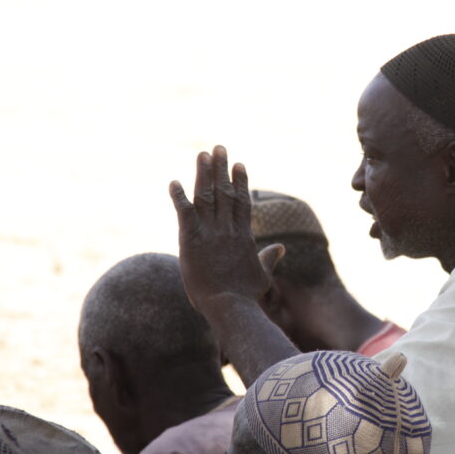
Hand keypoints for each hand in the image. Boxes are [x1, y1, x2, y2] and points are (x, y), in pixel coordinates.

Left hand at [169, 146, 284, 313]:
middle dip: (221, 169)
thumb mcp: (262, 275)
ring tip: (203, 154)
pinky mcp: (191, 240)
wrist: (230, 306)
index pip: (241, 202)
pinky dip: (179, 197)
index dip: (240, 181)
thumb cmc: (247, 296)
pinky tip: (173, 183)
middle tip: (219, 148)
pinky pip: (184, 213)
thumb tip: (280, 248)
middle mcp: (227, 229)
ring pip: (207, 196)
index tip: (239, 164)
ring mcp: (210, 233)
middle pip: (224, 192)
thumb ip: (268, 259)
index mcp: (243, 236)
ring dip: (203, 174)